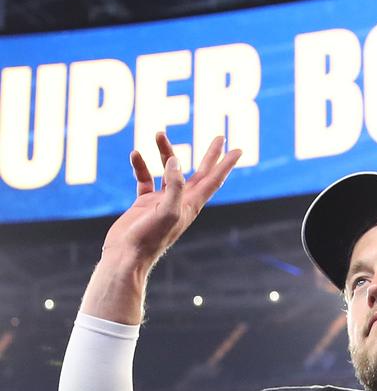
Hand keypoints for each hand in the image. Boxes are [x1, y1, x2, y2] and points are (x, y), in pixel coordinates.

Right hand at [102, 132, 241, 266]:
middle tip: (220, 137)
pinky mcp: (144, 203)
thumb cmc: (148, 238)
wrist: (125, 256)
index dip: (225, 164)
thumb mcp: (166, 211)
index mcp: (191, 205)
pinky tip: (135, 155)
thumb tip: (175, 161)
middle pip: (199, 173)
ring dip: (166, 152)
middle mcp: (180, 202)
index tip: (238, 150)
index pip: (213, 180)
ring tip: (158, 134)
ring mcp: (162, 202)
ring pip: (169, 171)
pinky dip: (141, 166)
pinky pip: (145, 179)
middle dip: (210, 155)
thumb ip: (174, 185)